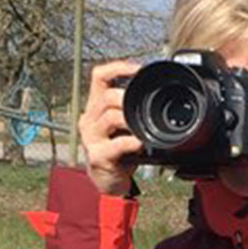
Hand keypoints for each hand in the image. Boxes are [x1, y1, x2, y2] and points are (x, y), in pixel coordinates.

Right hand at [79, 58, 144, 197]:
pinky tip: (140, 144)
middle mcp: (89, 119)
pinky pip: (116, 144)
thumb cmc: (118, 150)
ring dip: (130, 119)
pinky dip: (131, 142)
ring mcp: (91, 138)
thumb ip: (130, 108)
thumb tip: (158, 91)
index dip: (117, 67)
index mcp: (95, 106)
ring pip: (110, 117)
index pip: (99, 76)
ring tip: (143, 126)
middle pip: (106, 96)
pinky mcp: (97, 156)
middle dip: (127, 98)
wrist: (108, 180)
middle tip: (143, 105)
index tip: (138, 69)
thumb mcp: (122, 125)